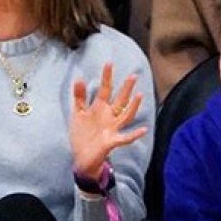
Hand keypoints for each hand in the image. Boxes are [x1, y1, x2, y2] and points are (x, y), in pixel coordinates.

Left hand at [70, 62, 147, 179]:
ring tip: (139, 95)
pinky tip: (143, 130)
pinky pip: (126, 138)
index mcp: (99, 108)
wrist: (81, 157)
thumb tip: (79, 78)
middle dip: (126, 88)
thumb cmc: (81, 135)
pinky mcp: (112, 141)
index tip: (109, 62)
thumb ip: (79, 97)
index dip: (107, 77)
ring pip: (126, 115)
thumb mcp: (77, 114)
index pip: (105, 89)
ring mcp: (112, 129)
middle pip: (120, 100)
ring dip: (133, 106)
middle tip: (133, 75)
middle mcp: (109, 117)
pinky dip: (134, 134)